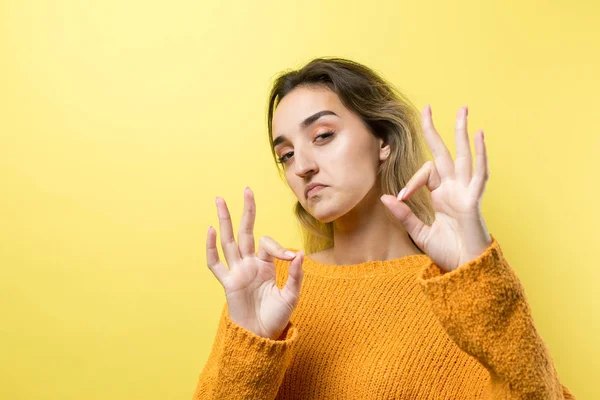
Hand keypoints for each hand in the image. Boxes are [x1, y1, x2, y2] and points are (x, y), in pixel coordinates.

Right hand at [206, 187, 304, 339]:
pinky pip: (216, 264)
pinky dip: (211, 248)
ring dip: (224, 220)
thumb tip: (301, 254)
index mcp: (265, 265)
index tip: (293, 259)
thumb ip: (296, 275)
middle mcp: (249, 264)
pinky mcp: (227, 283)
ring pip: (229, 241)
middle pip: (246, 232)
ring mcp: (237, 272)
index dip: (280, 247)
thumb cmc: (277, 317)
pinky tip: (210, 230)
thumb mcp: (292, 296)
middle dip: (247, 211)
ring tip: (220, 200)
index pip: (268, 244)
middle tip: (247, 189)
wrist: (262, 336)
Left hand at [380, 105, 491, 272]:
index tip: (399, 197)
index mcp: (441, 195)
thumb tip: (384, 197)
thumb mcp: (419, 232)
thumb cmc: (447, 253)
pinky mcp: (474, 200)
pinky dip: (481, 154)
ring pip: (464, 156)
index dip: (410, 181)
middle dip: (435, 131)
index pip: (425, 174)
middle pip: (443, 153)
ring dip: (462, 132)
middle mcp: (453, 189)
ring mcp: (465, 192)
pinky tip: (479, 134)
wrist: (465, 270)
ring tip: (463, 109)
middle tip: (428, 108)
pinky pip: (479, 174)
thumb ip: (403, 215)